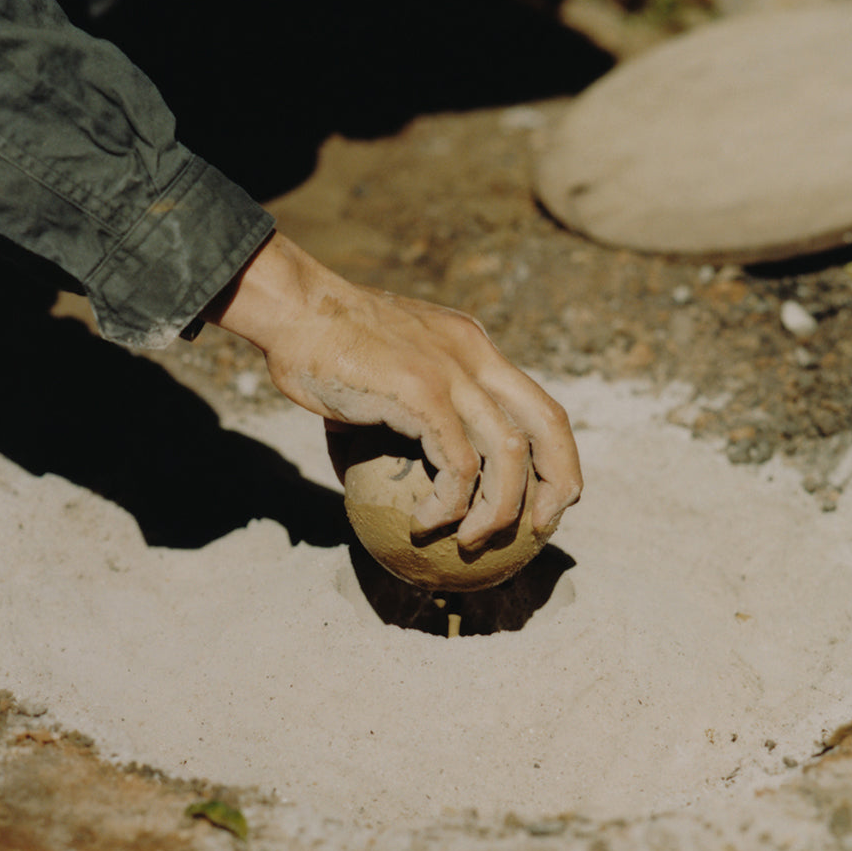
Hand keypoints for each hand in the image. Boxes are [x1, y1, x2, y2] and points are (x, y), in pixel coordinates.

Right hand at [208, 234, 582, 547]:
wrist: (291, 310)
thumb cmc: (319, 346)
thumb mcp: (380, 378)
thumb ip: (400, 420)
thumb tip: (388, 477)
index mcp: (472, 348)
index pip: (537, 404)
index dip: (555, 456)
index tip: (545, 498)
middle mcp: (474, 356)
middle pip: (548, 423)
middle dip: (560, 483)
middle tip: (541, 529)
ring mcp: (452, 372)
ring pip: (508, 454)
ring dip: (498, 510)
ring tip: (467, 541)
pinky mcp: (423, 393)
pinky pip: (457, 465)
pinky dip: (449, 504)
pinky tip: (424, 523)